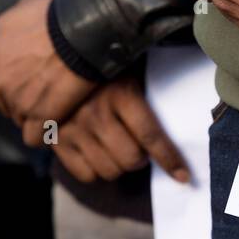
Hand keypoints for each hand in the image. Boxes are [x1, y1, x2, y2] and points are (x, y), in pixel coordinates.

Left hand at [0, 0, 95, 137]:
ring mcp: (17, 100)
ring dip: (36, 116)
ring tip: (59, 103)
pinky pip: (35, 137)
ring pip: (20, 120)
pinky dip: (47, 133)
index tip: (11, 88)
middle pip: (3, 105)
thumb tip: (2, 34)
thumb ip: (8, 28)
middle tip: (45, 91)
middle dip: (21, 101)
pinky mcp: (39, 116)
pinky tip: (60, 121)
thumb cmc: (59, 14)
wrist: (84, 31)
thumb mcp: (24, 7)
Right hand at [54, 80, 189, 183]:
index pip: (150, 135)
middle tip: (138, 148)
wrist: (57, 62)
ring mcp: (73, 129)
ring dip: (119, 166)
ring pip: (109, 171)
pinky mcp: (56, 141)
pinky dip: (95, 170)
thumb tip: (183, 121)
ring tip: (116, 148)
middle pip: (131, 160)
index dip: (169, 159)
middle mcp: (96, 113)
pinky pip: (86, 174)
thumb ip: (150, 93)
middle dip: (140, 159)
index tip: (183, 177)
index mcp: (120, 93)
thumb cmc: (106, 68)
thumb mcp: (131, 70)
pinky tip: (96, 152)